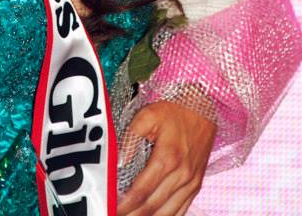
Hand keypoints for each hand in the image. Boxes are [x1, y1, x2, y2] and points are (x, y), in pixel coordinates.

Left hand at [117, 100, 215, 215]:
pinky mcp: (196, 186)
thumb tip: (120, 161)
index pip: (142, 191)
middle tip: (115, 214)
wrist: (203, 108)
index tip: (112, 206)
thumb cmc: (174, 111)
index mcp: (167, 158)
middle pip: (153, 206)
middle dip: (132, 214)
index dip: (125, 204)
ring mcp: (191, 183)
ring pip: (167, 213)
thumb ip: (131, 137)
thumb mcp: (148, 115)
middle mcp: (181, 175)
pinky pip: (181, 210)